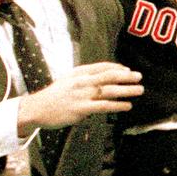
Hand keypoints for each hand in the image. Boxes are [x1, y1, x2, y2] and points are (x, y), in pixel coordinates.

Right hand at [16, 62, 142, 133]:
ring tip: (139, 90)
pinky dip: (117, 105)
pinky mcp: (81, 109)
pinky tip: (127, 106)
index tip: (128, 70)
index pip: (102, 66)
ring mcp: (82, 95)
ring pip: (110, 90)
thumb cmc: (54, 96)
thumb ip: (85, 78)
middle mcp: (82, 81)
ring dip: (127, 90)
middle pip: (109, 76)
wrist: (36, 108)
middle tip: (139, 76)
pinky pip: (103, 106)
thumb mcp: (68, 80)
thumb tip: (103, 80)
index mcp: (79, 72)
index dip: (117, 68)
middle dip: (126, 76)